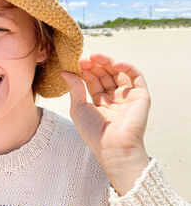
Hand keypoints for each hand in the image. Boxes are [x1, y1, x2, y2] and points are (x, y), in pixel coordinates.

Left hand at [62, 53, 150, 195]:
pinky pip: (136, 77)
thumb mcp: (78, 109)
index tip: (77, 62)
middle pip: (105, 75)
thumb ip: (74, 88)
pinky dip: (127, 67)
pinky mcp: (141, 96)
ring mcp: (128, 97)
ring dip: (108, 62)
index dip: (86, 71)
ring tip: (95, 56)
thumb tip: (65, 72)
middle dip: (95, 65)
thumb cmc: (94, 134)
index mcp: (100, 103)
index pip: (93, 81)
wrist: (113, 148)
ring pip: (119, 73)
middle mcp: (115, 99)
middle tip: (84, 57)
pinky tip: (114, 63)